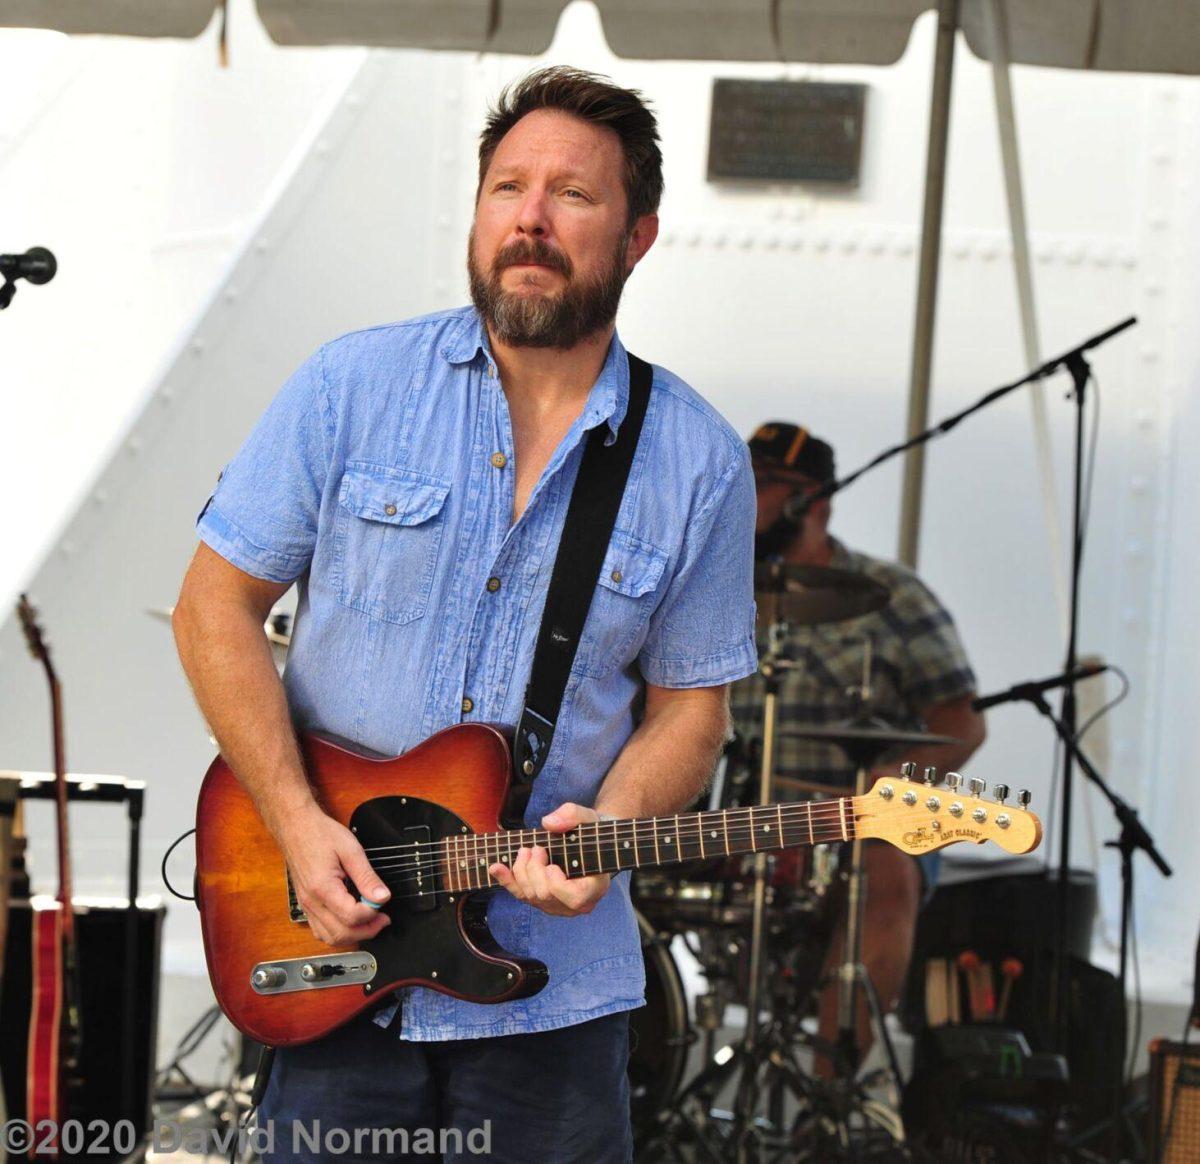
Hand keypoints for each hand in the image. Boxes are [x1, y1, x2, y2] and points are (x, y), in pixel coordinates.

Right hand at [277, 805, 390, 944]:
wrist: (296, 827)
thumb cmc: (319, 834)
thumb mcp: (350, 850)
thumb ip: (367, 876)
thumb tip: (382, 896)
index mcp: (322, 887)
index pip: (351, 916)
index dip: (372, 913)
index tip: (383, 902)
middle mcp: (311, 902)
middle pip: (341, 934)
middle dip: (367, 930)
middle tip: (383, 918)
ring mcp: (306, 906)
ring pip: (329, 937)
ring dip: (353, 935)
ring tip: (370, 921)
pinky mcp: (306, 905)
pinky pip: (320, 930)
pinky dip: (338, 932)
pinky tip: (350, 922)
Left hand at [489, 802, 611, 917]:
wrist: (587, 841)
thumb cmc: (590, 831)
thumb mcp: (587, 817)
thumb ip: (572, 815)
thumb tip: (548, 823)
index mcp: (595, 887)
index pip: (576, 898)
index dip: (558, 884)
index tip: (551, 865)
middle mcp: (577, 904)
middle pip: (546, 895)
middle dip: (534, 869)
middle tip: (537, 848)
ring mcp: (558, 905)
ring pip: (530, 896)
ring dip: (521, 871)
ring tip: (525, 851)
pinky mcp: (542, 901)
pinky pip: (520, 895)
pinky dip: (506, 880)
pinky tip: (495, 868)